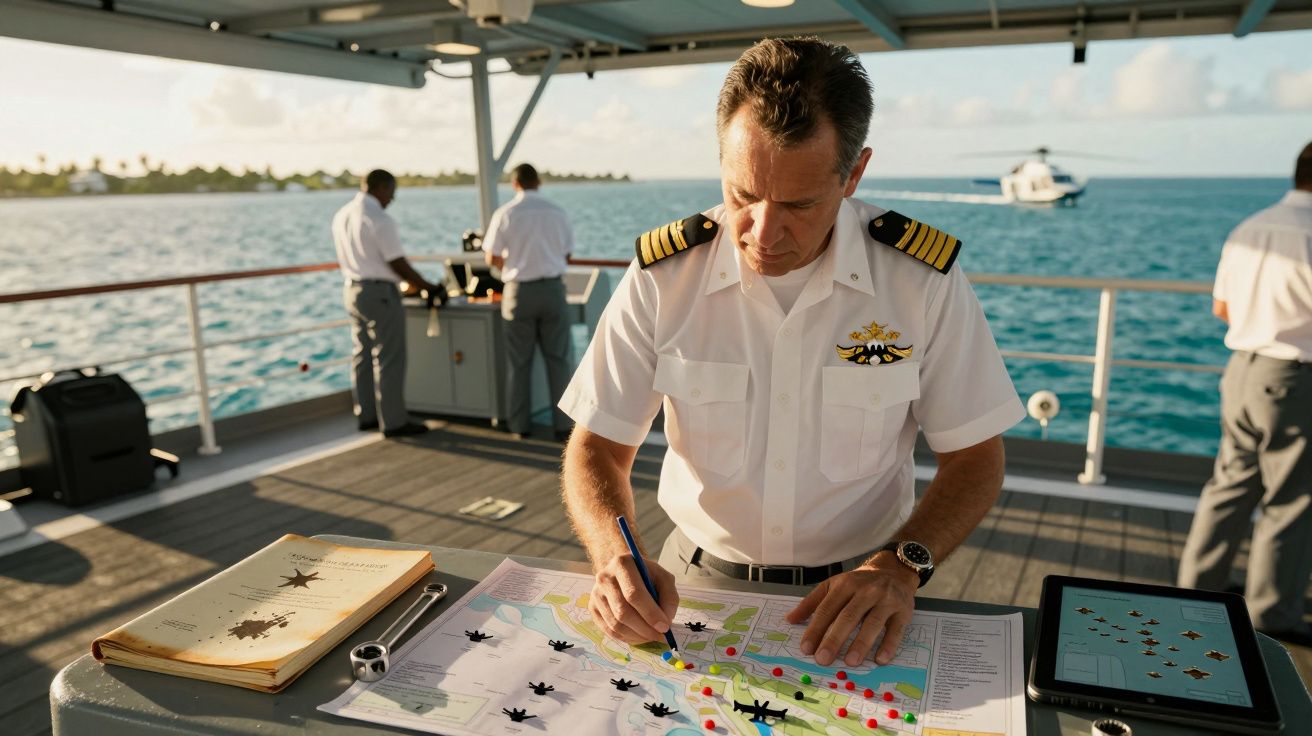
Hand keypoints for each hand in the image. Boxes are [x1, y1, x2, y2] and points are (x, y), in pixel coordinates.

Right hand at [589, 552, 678, 643]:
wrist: (624, 571)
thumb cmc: (646, 575)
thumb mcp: (663, 578)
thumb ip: (669, 596)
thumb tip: (666, 619)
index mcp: (622, 564)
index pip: (634, 594)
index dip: (650, 613)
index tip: (665, 626)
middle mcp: (604, 578)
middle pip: (622, 611)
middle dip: (644, 628)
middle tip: (660, 636)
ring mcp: (596, 594)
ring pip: (615, 624)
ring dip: (636, 636)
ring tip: (651, 636)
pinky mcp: (592, 608)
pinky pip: (608, 630)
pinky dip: (626, 638)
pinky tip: (639, 636)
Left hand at [785, 560, 917, 666]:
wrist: (894, 571)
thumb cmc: (859, 583)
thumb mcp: (833, 586)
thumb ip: (812, 603)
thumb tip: (790, 620)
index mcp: (845, 584)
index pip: (827, 609)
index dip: (816, 629)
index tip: (806, 648)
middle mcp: (866, 591)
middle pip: (848, 617)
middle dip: (834, 639)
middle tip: (823, 659)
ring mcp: (886, 600)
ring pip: (872, 623)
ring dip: (861, 644)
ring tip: (849, 662)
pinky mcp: (903, 610)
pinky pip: (896, 630)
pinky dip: (888, 645)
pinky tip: (880, 659)